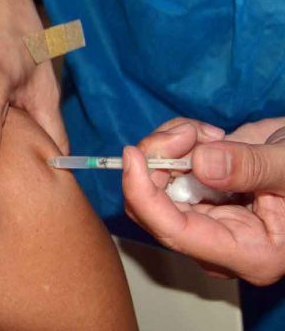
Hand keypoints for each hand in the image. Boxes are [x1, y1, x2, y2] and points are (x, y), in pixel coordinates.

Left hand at [123, 118, 284, 285]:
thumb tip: (201, 165)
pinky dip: (174, 143)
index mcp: (247, 252)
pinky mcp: (197, 193)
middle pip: (155, 207)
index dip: (145, 194)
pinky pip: (164, 168)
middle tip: (186, 132)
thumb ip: (252, 167)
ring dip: (169, 147)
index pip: (175, 232)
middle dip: (159, 161)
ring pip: (153, 184)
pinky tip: (207, 136)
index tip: (132, 155)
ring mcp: (204, 217)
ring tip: (209, 132)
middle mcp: (217, 241)